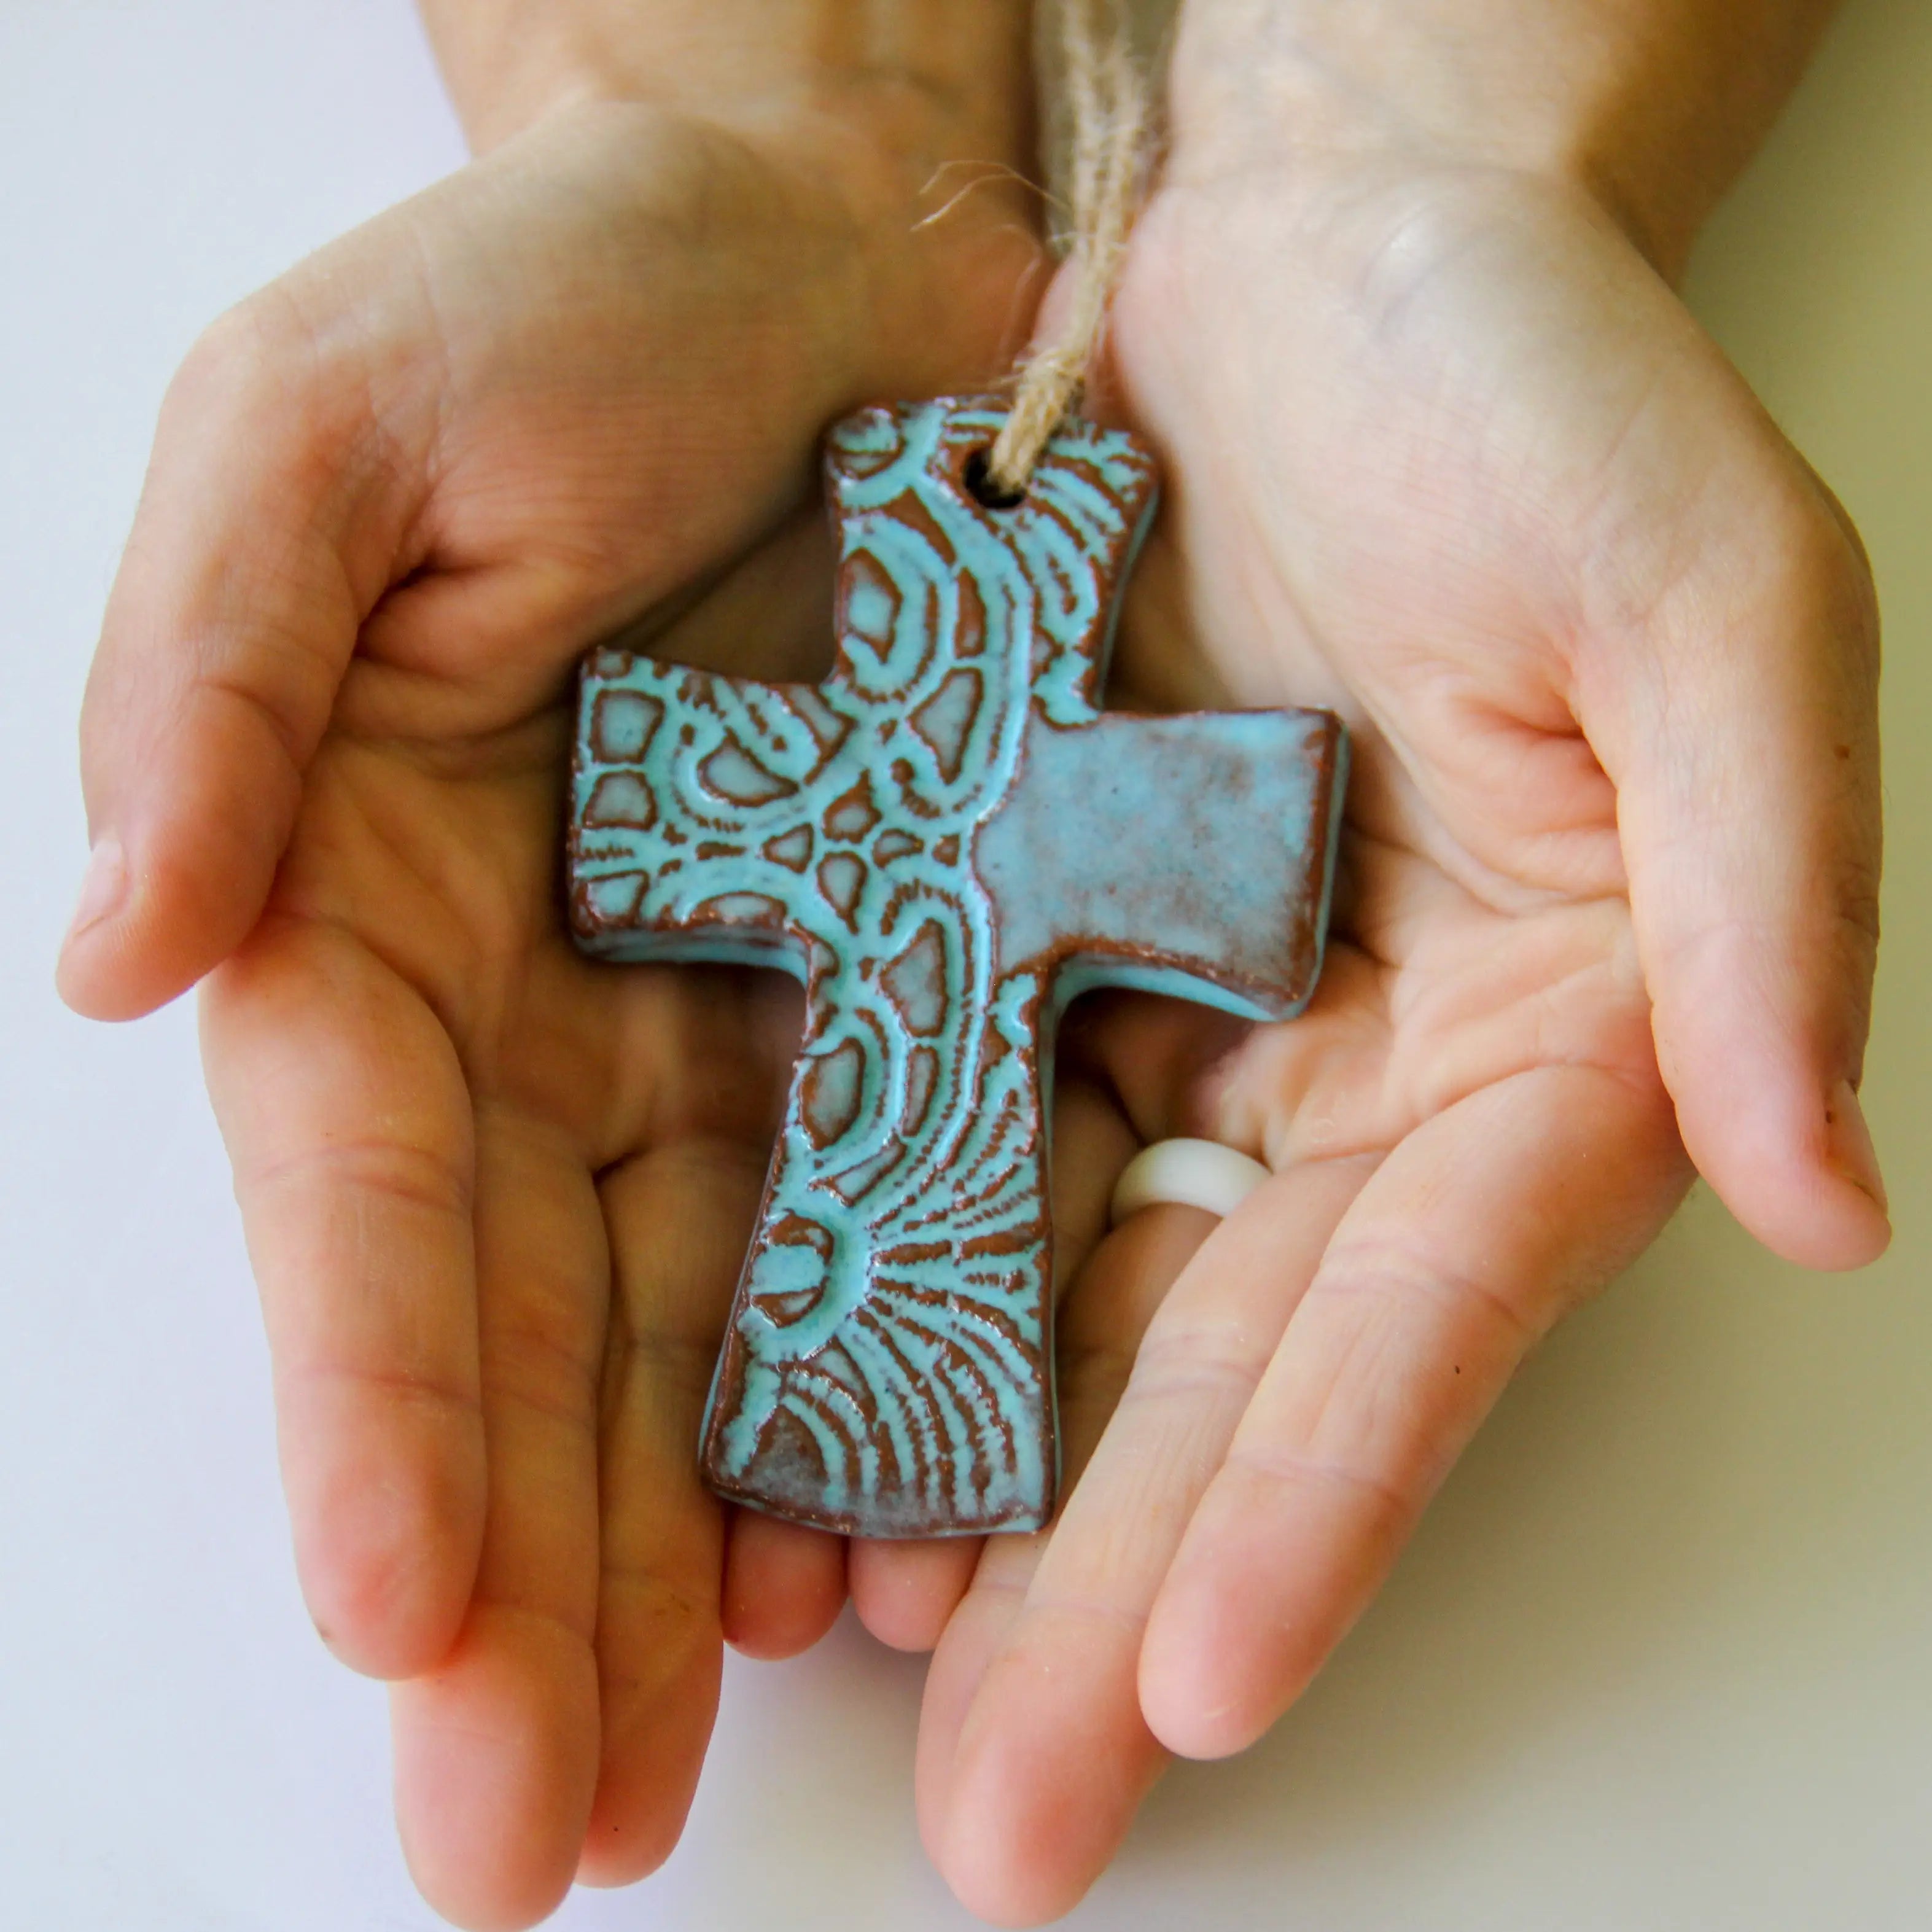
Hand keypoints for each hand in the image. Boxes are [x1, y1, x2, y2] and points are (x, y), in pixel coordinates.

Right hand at [58, 71, 1040, 1929]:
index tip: (390, 1617)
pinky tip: (900, 1561)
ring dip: (694, 1550)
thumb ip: (214, 680)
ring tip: (687, 1770)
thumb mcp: (325, 435)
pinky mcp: (919, 988)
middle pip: (525, 1336)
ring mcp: (743, 1018)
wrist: (827, 249)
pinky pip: (910, 1221)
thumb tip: (114, 945)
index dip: (363, 1413)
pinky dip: (898, 1389)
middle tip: (525, 1837)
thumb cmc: (557, 295)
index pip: (361, 1209)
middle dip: (523, 1581)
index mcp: (377, 908)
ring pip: (711, 1337)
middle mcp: (550, 1009)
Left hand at [905, 5, 1888, 1919]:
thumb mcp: (1705, 609)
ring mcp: (1181, 1016)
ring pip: (1066, 1299)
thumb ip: (1762, 904)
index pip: (1428, 1313)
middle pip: (1232, 1367)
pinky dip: (866, 1288)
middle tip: (1004, 1818)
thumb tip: (1826, 1187)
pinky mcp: (1027, 937)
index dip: (1327, 1500)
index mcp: (1545, 1037)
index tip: (1203, 1683)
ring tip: (851, 1684)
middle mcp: (1356, 1069)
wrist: (1306, 246)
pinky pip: (940, 1143)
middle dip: (1120, 1588)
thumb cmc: (1532, 384)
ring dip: (970, 1494)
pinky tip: (778, 1430)